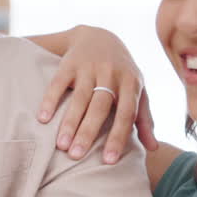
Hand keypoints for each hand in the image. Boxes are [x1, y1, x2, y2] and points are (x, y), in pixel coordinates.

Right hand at [37, 25, 156, 162]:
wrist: (99, 35)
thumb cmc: (121, 72)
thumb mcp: (138, 90)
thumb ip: (145, 118)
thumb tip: (154, 149)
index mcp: (131, 83)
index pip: (126, 114)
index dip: (118, 137)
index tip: (109, 161)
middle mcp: (111, 74)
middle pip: (100, 107)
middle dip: (88, 132)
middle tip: (77, 157)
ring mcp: (90, 67)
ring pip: (80, 98)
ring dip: (70, 122)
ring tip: (61, 145)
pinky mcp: (69, 63)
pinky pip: (58, 83)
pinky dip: (50, 100)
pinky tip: (43, 119)